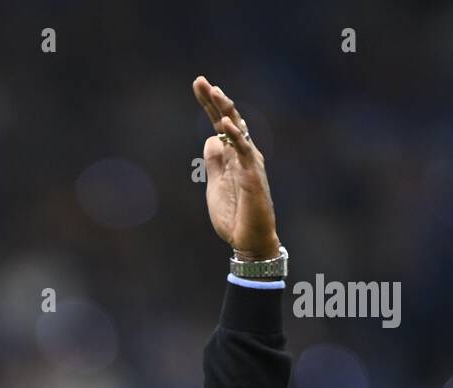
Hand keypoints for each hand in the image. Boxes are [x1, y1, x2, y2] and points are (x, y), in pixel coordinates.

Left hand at [192, 75, 279, 259]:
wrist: (248, 241)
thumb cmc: (235, 215)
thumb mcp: (216, 185)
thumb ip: (214, 163)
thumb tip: (210, 138)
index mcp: (234, 156)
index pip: (220, 124)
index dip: (210, 105)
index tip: (199, 84)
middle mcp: (244, 155)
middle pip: (229, 120)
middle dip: (215, 100)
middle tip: (201, 80)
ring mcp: (250, 164)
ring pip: (239, 130)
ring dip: (226, 111)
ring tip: (215, 92)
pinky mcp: (253, 177)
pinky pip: (244, 152)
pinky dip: (235, 137)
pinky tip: (224, 124)